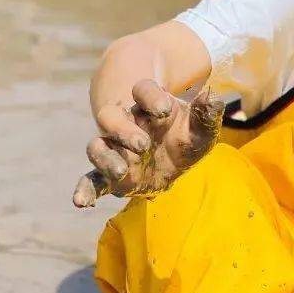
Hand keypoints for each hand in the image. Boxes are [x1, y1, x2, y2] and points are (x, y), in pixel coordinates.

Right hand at [73, 80, 223, 207]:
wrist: (174, 155)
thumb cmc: (187, 135)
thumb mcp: (202, 127)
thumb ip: (206, 114)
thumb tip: (212, 97)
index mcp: (148, 105)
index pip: (143, 91)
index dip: (151, 96)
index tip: (165, 109)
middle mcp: (127, 123)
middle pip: (112, 117)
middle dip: (124, 130)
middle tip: (143, 143)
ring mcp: (115, 149)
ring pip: (98, 146)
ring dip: (105, 157)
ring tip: (120, 170)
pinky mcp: (111, 175)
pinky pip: (92, 179)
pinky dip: (85, 189)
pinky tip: (81, 202)